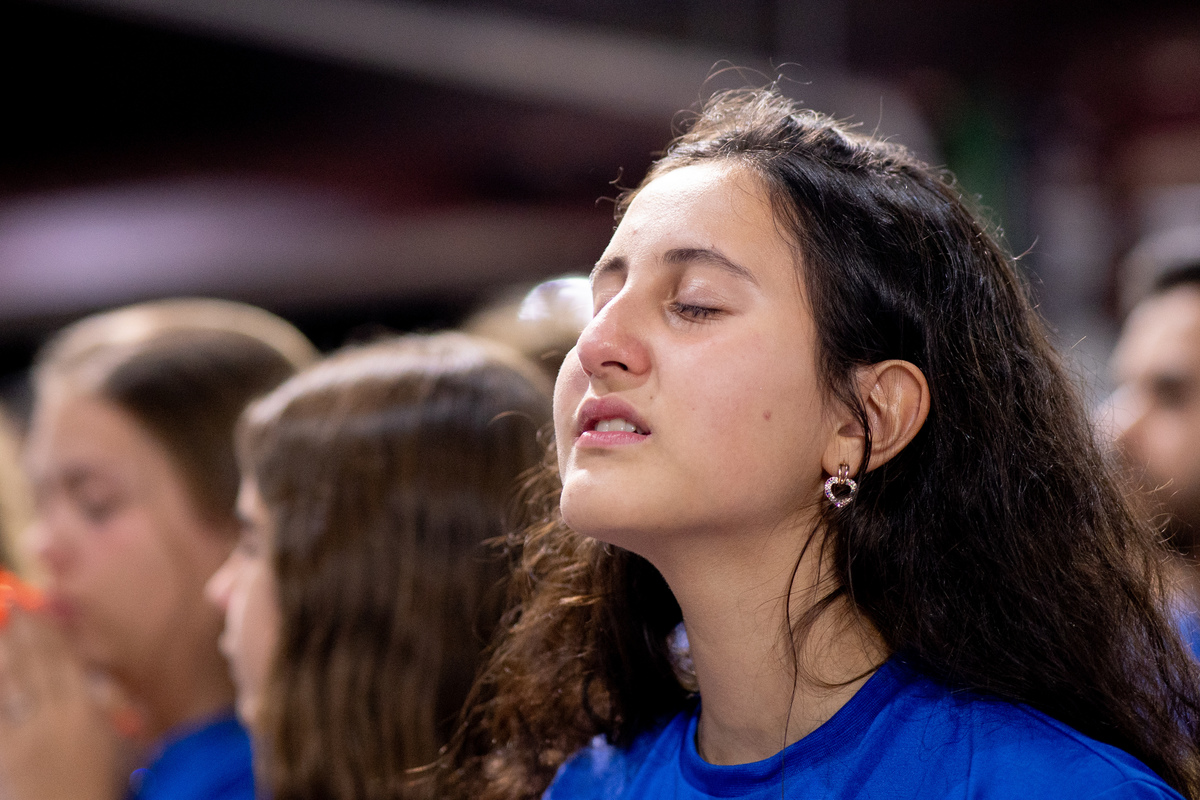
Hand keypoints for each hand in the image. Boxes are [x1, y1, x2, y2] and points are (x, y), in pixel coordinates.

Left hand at [0, 608, 125, 799]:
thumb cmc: (104, 789)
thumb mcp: (121, 748)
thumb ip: (111, 713)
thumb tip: (102, 685)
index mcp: (84, 712)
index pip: (65, 662)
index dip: (53, 634)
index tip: (44, 610)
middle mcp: (51, 716)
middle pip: (35, 665)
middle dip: (25, 633)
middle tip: (15, 605)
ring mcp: (22, 736)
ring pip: (9, 685)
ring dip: (4, 655)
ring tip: (1, 632)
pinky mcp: (4, 754)